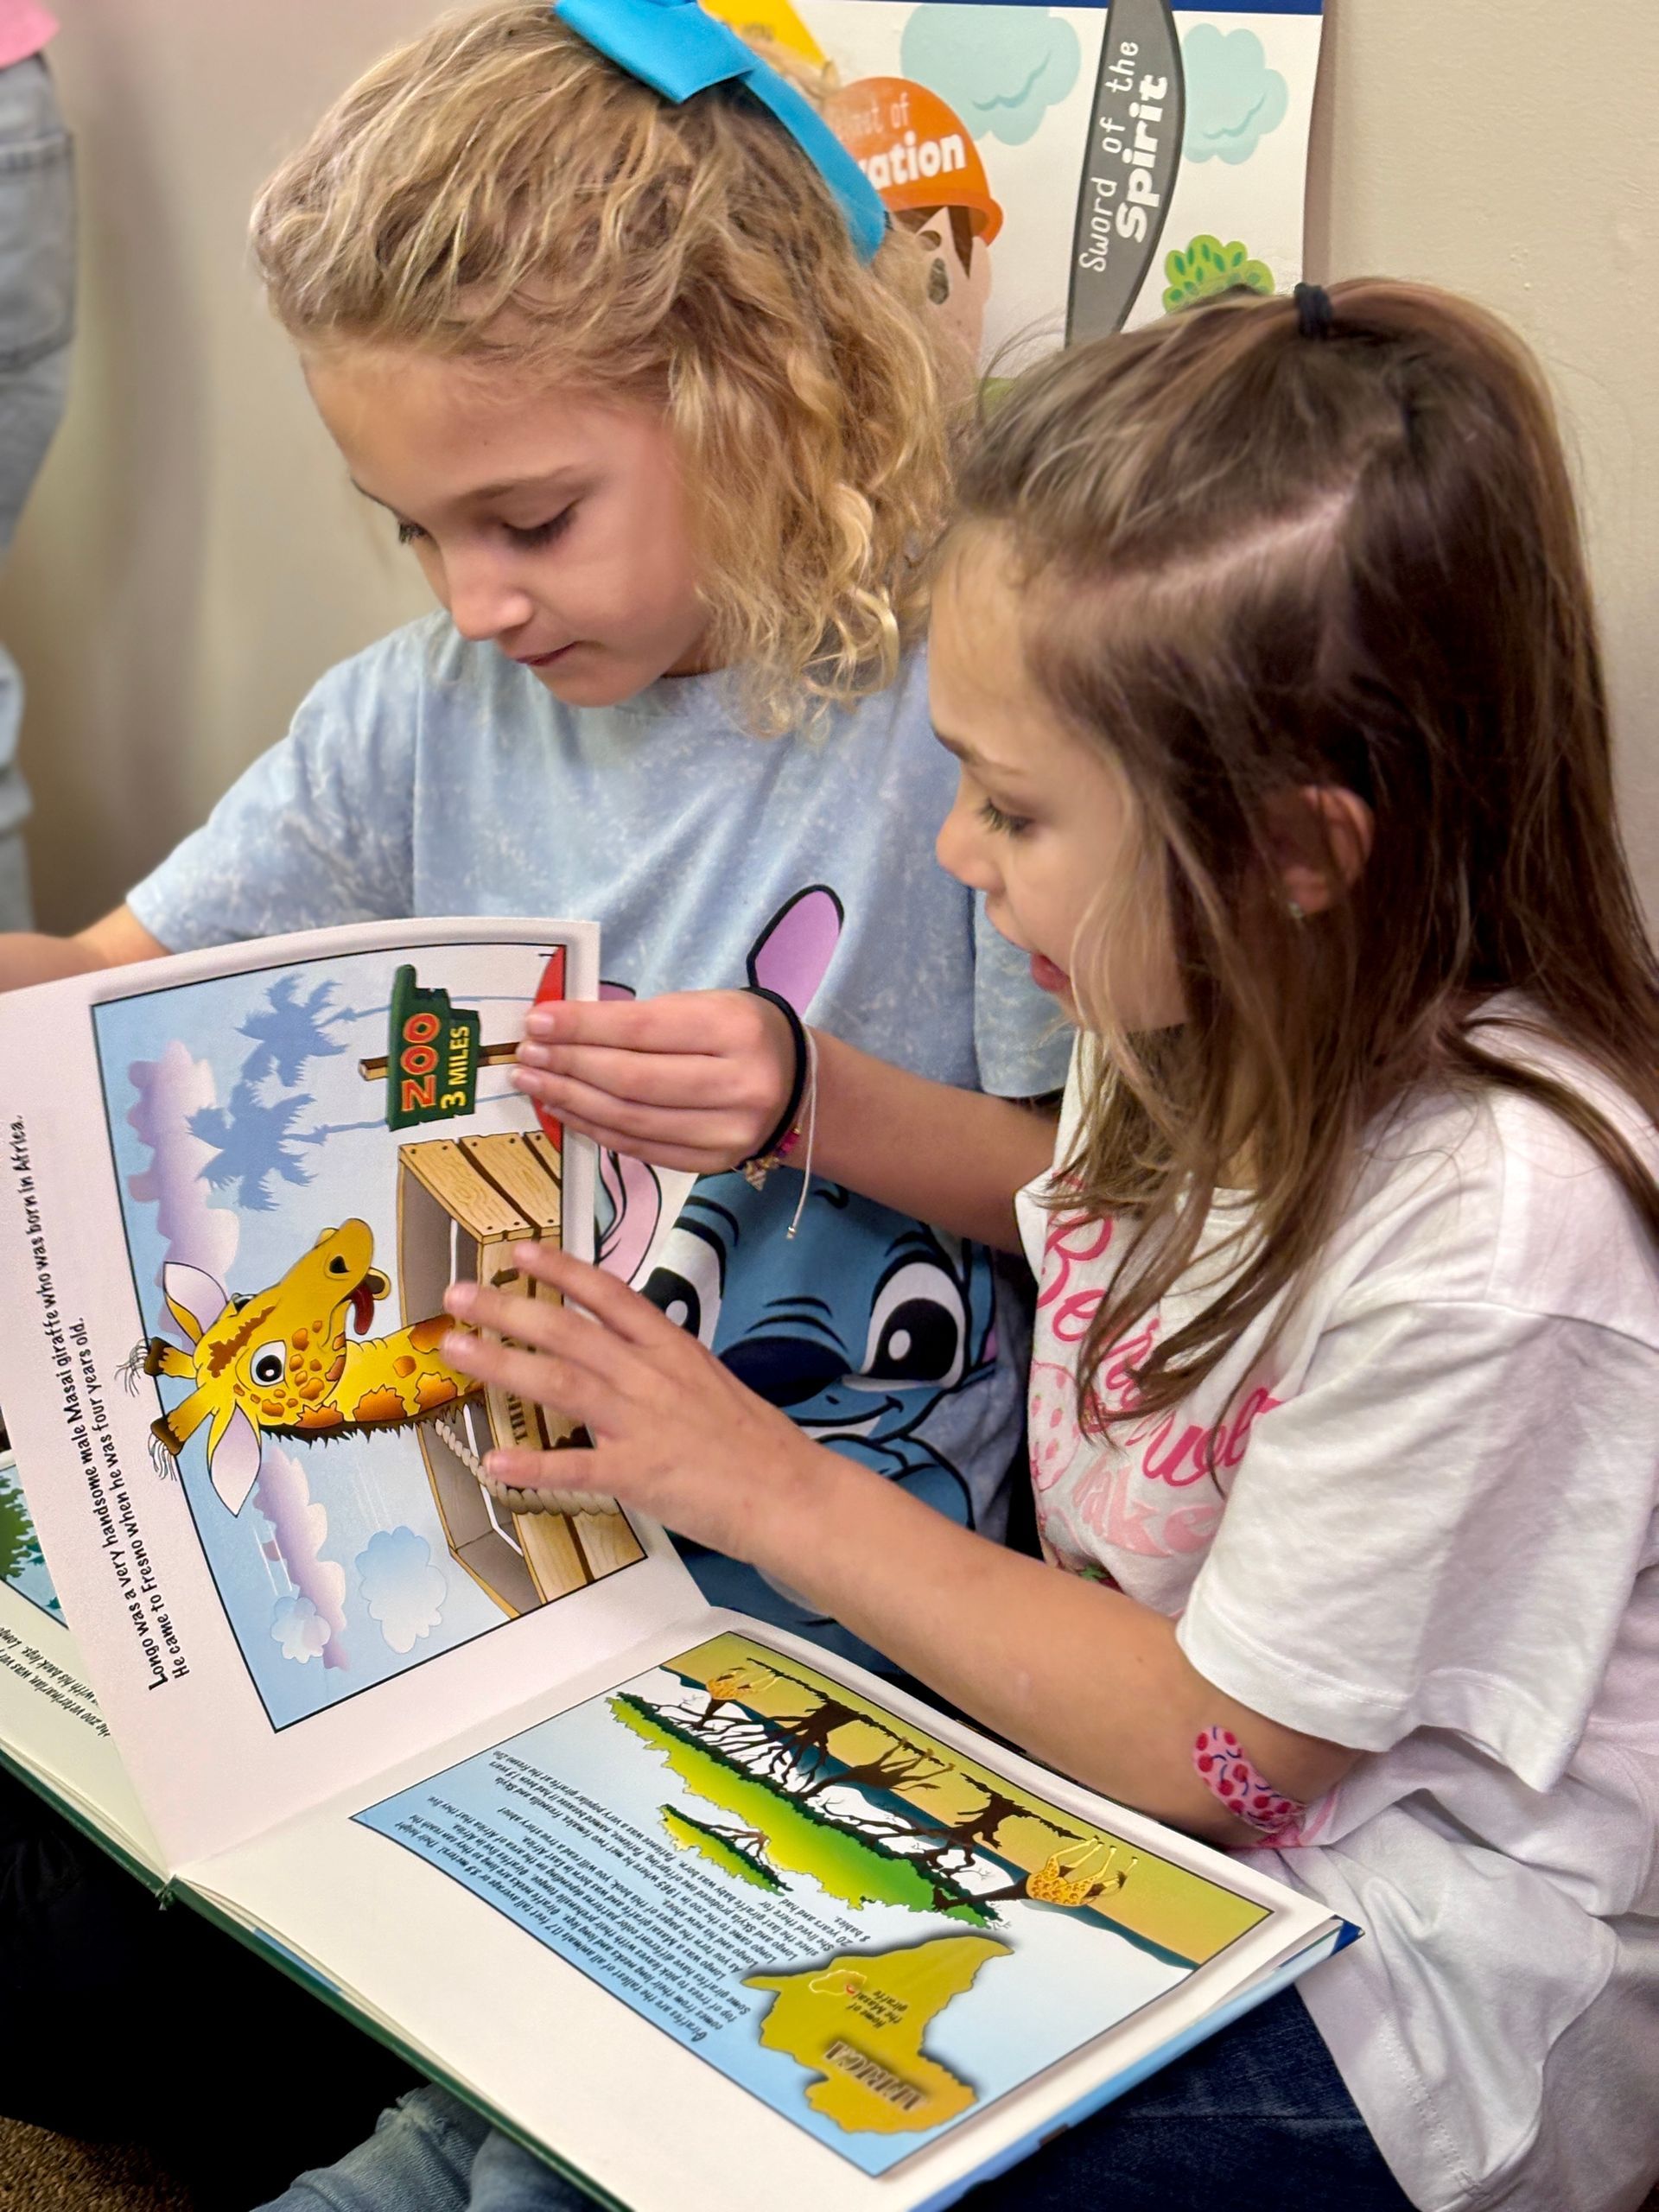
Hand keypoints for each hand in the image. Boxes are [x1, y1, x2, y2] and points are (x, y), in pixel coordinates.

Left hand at [440, 1243, 831, 1559]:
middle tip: (458, 1296)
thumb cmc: (758, 1443)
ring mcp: (641, 1423)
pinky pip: (576, 1467)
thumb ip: (663, 1367)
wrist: (792, 1492)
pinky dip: (533, 1464)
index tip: (517, 1252)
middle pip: (568, 1332)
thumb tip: (622, 1357)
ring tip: (457, 1349)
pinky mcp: (637, 1474)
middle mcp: (650, 1376)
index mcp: (672, 1349)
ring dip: (502, 1363)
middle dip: (508, 1309)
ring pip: (560, 1382)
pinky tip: (494, 1461)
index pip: (609, 1295)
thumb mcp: (711, 1383)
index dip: (561, 1270)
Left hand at [512, 990, 796, 1172]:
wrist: (797, 1086)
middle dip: (569, 1067)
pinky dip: (596, 1129)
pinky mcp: (714, 1163)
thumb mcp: (703, 1006)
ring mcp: (729, 1132)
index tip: (537, 1022)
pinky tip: (566, 1111)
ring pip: (631, 1119)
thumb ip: (642, 1018)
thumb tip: (563, 1029)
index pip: (643, 1030)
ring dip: (572, 1101)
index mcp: (736, 1030)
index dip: (584, 1028)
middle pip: (633, 1080)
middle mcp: (739, 1085)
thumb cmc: (738, 1033)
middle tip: (526, 1056)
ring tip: (535, 1082)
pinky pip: (641, 1148)